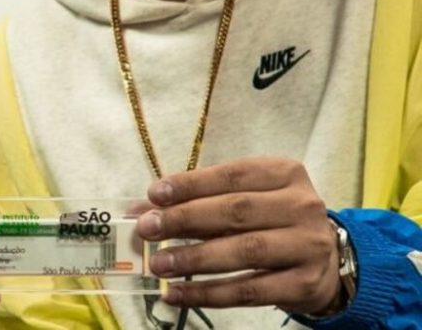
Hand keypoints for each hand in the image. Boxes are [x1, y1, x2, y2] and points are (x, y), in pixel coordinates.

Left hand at [136, 157, 341, 315]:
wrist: (326, 258)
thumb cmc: (272, 219)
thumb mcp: (243, 199)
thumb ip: (196, 200)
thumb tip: (139, 209)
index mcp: (285, 172)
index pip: (231, 175)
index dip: (191, 184)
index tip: (154, 195)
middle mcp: (302, 205)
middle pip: (236, 211)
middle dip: (185, 219)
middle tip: (147, 229)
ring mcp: (308, 246)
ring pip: (245, 251)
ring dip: (194, 258)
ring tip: (158, 263)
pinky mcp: (305, 284)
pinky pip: (250, 291)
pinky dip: (209, 294)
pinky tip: (176, 294)